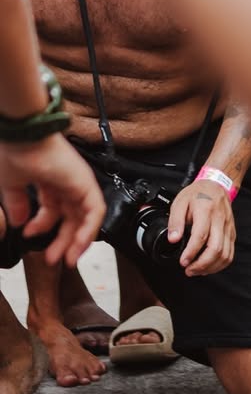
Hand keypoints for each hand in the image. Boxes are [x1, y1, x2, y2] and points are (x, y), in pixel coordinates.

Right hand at [0, 132, 104, 265]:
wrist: (24, 134)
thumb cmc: (17, 151)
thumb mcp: (13, 184)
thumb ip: (18, 203)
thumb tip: (20, 223)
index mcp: (51, 180)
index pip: (54, 209)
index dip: (43, 227)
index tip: (30, 239)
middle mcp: (68, 182)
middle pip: (71, 217)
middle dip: (62, 240)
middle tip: (53, 259)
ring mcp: (79, 182)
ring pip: (86, 217)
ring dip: (77, 241)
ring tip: (67, 259)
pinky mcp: (86, 183)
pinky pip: (95, 211)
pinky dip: (89, 230)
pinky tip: (78, 246)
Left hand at [168, 178, 236, 274]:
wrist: (216, 184)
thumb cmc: (198, 193)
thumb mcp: (180, 202)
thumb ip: (175, 221)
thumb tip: (173, 239)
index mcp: (206, 210)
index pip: (201, 235)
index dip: (191, 252)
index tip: (183, 261)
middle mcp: (220, 219)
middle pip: (216, 248)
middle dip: (201, 264)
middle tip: (188, 270)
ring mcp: (228, 227)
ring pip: (225, 254)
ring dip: (211, 267)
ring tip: (197, 270)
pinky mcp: (231, 232)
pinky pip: (230, 253)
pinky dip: (220, 264)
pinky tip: (208, 267)